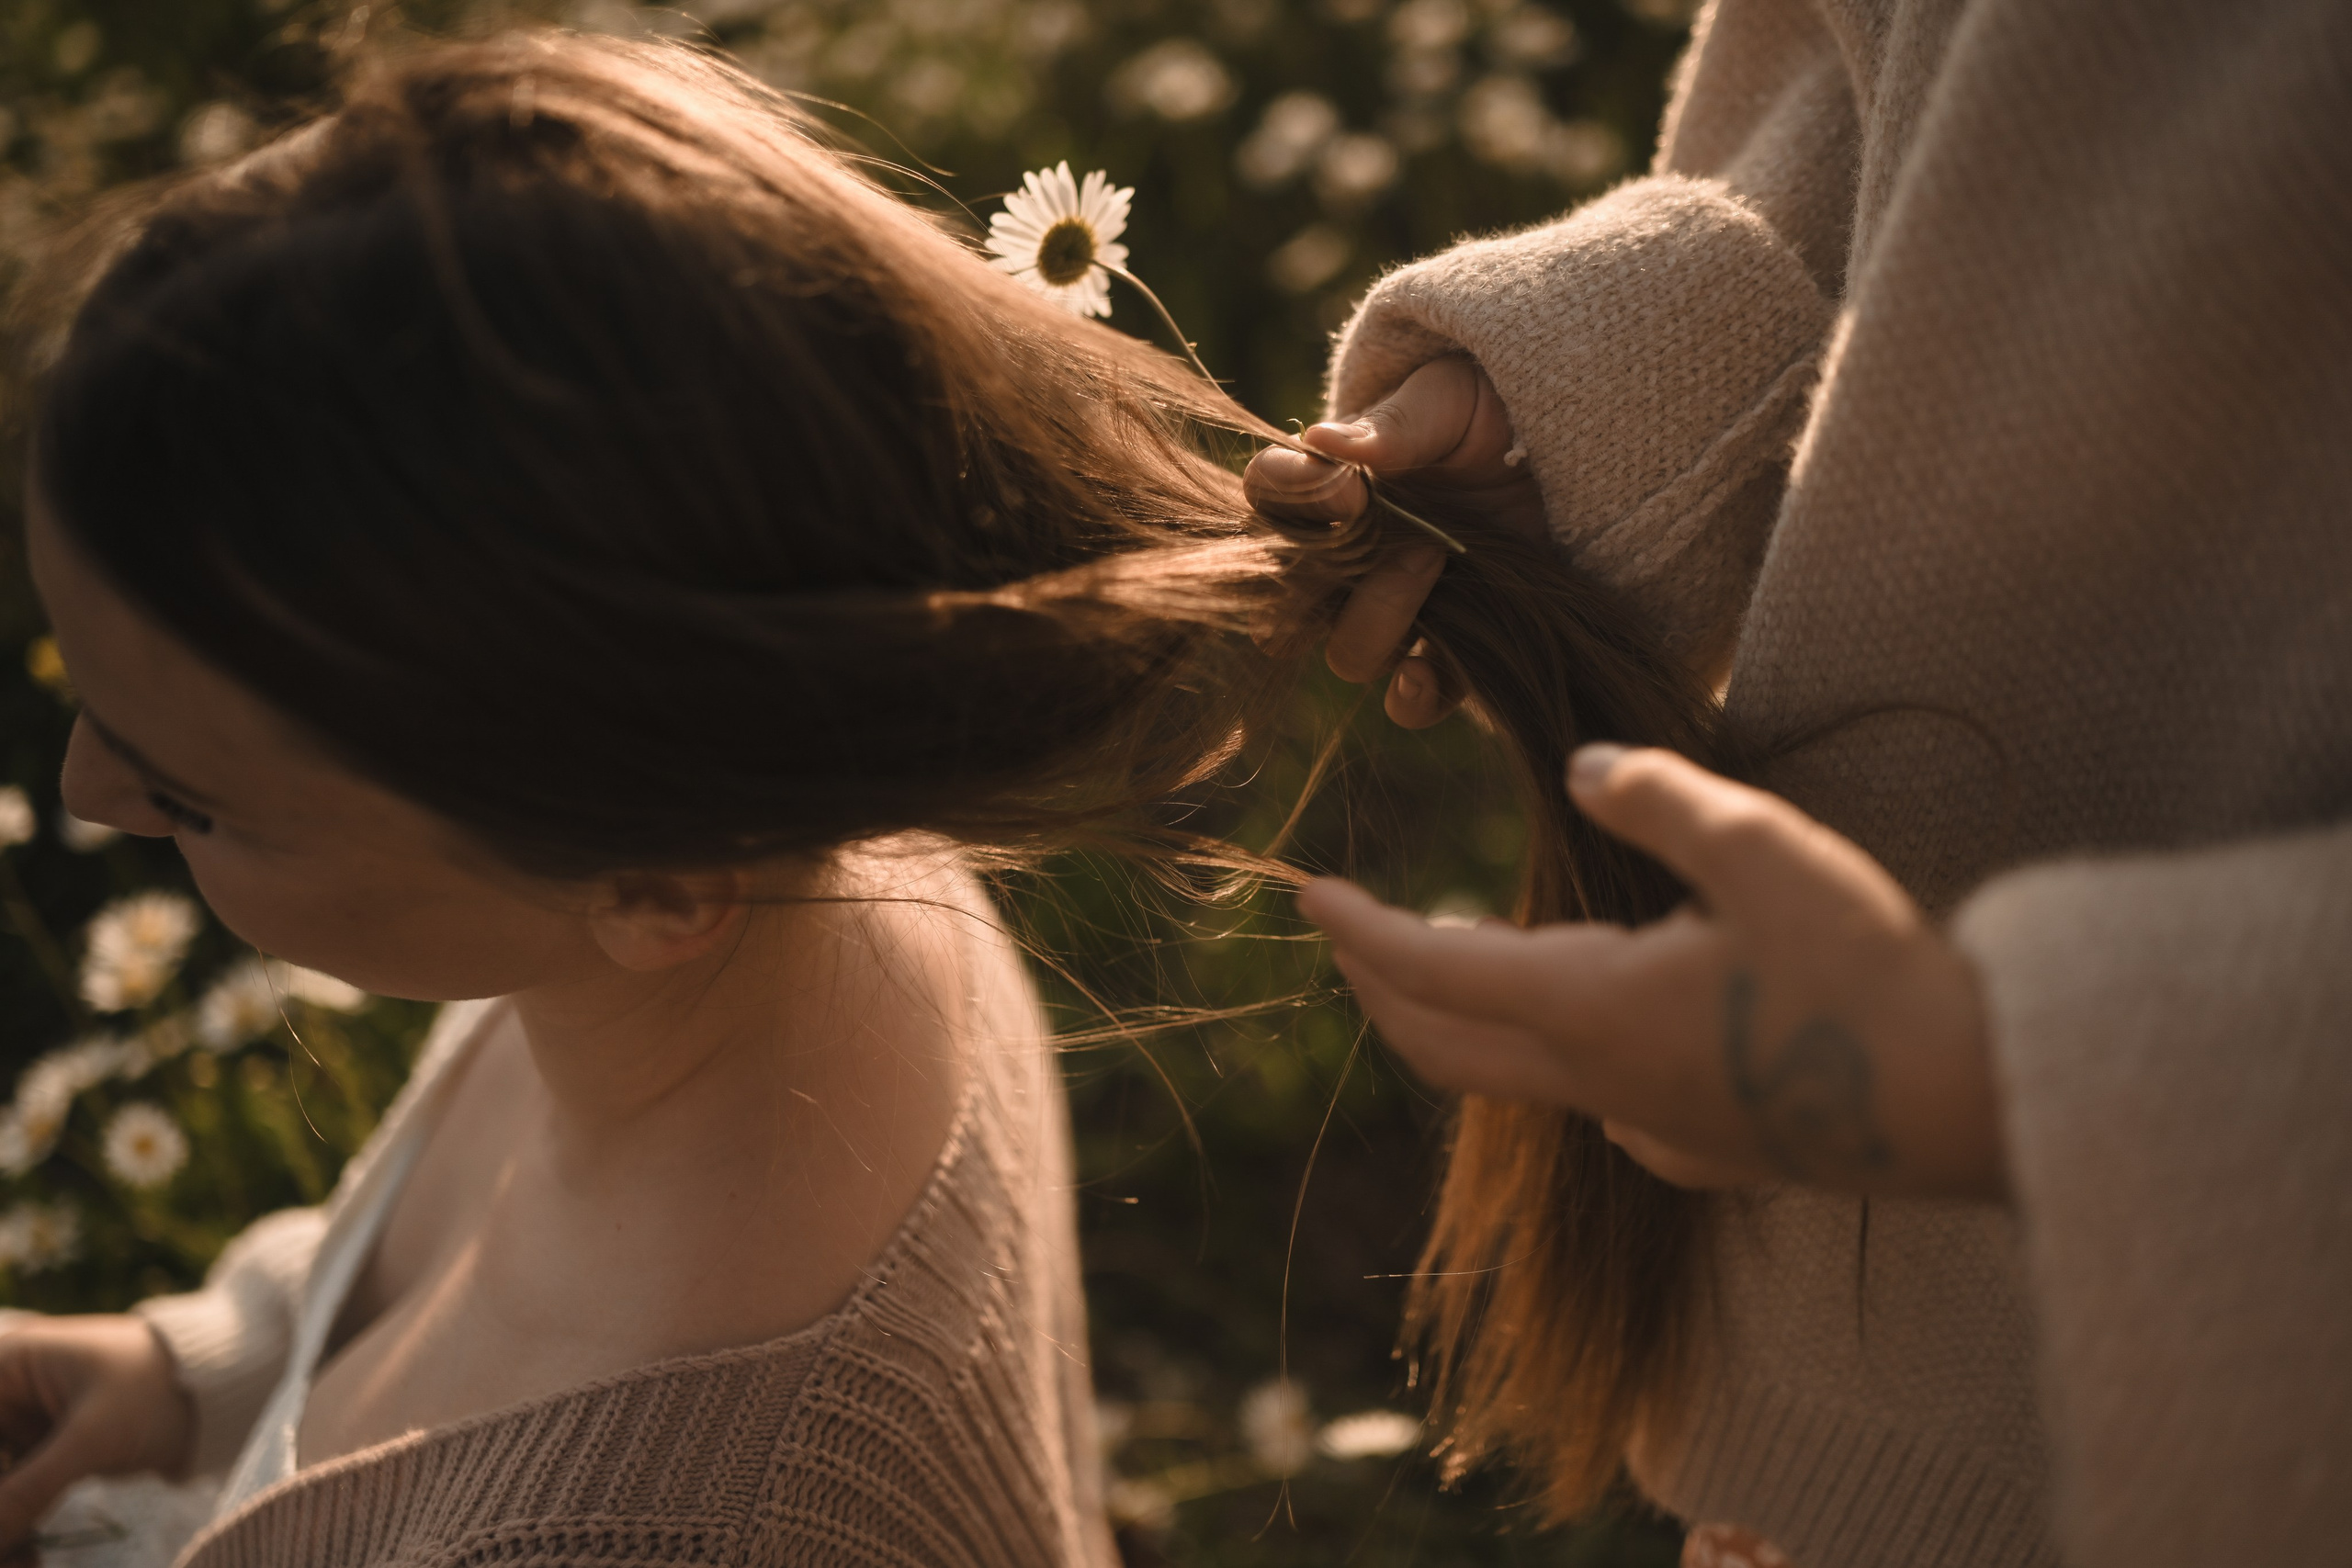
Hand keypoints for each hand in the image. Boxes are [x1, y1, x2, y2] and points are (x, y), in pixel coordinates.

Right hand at [0, 1315, 194, 1555]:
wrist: (222, 1389)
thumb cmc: (158, 1389)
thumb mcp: (91, 1438)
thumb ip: (27, 1489)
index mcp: (7, 1366)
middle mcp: (9, 1392)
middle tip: (10, 1557)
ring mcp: (28, 1425)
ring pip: (2, 1487)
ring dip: (7, 1529)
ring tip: (22, 1564)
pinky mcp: (51, 1452)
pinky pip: (19, 1496)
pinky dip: (20, 1528)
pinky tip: (27, 1559)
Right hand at [1244, 356, 1544, 727]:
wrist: (1568, 455)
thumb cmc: (1493, 412)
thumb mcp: (1451, 399)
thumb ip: (1394, 425)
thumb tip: (1321, 441)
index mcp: (1330, 486)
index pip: (1267, 494)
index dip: (1291, 499)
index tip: (1349, 491)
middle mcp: (1347, 558)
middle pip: (1287, 599)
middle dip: (1326, 580)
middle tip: (1402, 535)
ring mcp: (1393, 610)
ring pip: (1346, 652)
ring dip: (1380, 620)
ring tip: (1438, 560)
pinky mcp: (1449, 651)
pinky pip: (1408, 702)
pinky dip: (1411, 697)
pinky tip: (1426, 672)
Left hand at [1299, 745, 2005, 1200]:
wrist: (1969, 1099)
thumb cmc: (1864, 969)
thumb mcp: (1758, 848)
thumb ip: (1658, 798)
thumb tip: (1587, 767)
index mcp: (1588, 1006)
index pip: (1431, 968)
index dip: (1358, 928)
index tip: (1304, 893)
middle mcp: (1599, 1082)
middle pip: (1444, 1044)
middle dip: (1377, 986)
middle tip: (1343, 935)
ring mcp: (1649, 1128)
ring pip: (1512, 1081)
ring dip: (1455, 1022)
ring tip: (1442, 965)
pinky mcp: (1706, 1151)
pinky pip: (1594, 1110)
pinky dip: (1549, 1062)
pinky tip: (1583, 1039)